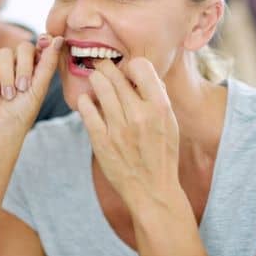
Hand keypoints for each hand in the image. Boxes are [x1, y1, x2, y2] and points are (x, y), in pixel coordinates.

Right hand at [0, 34, 63, 144]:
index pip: (40, 45)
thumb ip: (48, 63)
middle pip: (24, 47)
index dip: (44, 41)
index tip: (45, 42)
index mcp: (34, 66)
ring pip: (4, 54)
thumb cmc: (22, 113)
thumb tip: (58, 39)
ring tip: (7, 96)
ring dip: (7, 77)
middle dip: (24, 67)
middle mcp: (17, 63)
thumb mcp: (39, 88)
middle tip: (22, 87)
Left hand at [77, 57, 180, 209]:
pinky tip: (88, 101)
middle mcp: (139, 116)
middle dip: (106, 66)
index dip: (132, 65)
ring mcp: (119, 129)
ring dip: (95, 79)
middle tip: (102, 66)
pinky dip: (85, 101)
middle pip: (115, 74)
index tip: (127, 70)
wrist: (152, 190)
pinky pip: (86, 110)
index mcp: (160, 108)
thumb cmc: (161, 153)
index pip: (141, 67)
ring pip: (99, 87)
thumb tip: (141, 72)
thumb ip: (157, 97)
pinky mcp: (101, 141)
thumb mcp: (170, 123)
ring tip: (95, 79)